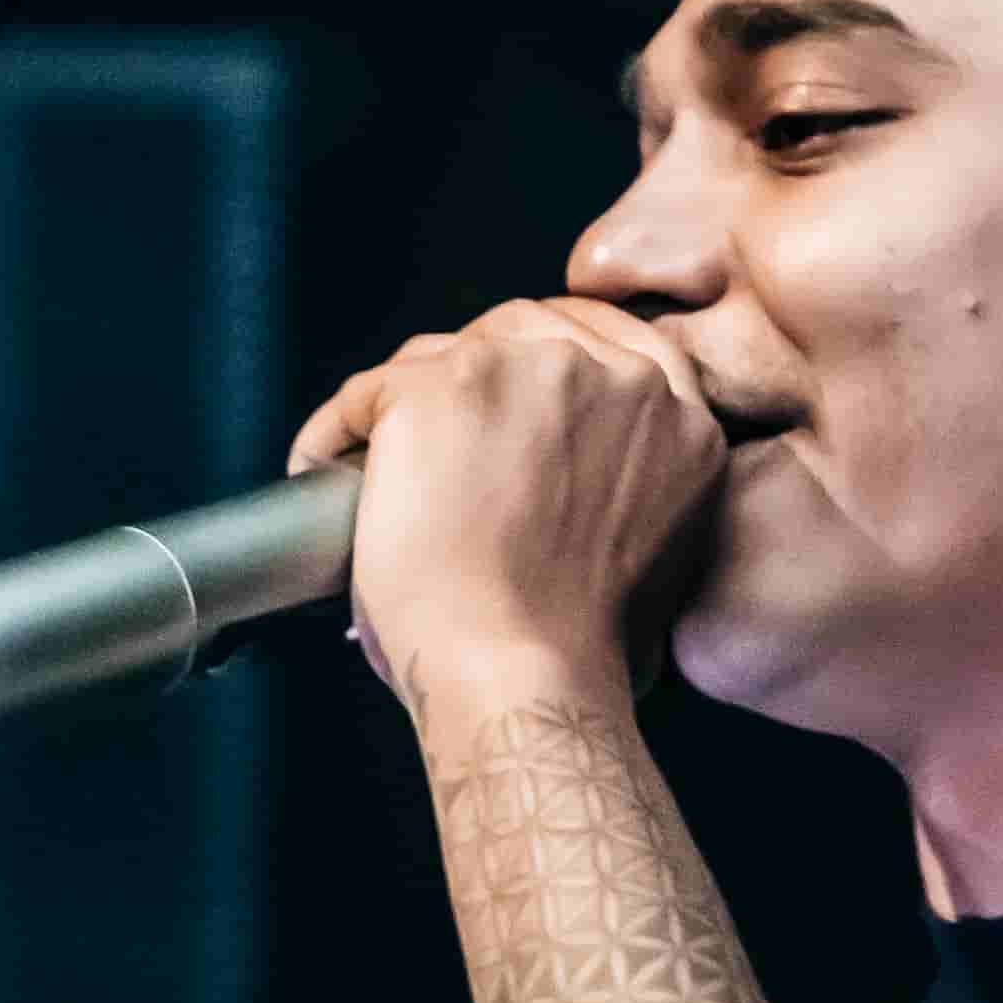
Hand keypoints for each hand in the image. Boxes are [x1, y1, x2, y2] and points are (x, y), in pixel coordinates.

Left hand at [288, 295, 726, 712]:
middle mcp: (612, 377)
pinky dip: (336, 432)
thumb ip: (640, 489)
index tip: (510, 390)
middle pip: (522, 331)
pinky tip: (323, 465)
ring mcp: (524, 370)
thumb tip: (583, 499)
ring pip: (442, 354)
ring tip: (373, 456)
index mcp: (679, 419)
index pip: (609, 341)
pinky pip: (367, 391)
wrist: (523, 672)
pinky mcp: (435, 387)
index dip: (549, 360)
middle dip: (474, 374)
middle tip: (437, 434)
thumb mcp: (667, 551)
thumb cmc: (584, 649)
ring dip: (406, 400)